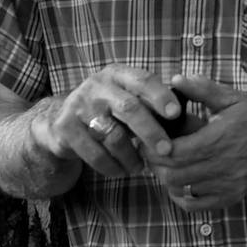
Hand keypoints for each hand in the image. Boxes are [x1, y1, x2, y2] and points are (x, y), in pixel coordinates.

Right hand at [35, 65, 185, 178]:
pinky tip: (121, 171)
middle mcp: (97, 85)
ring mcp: (79, 105)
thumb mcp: (126, 100)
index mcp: (117, 75)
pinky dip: (112, 166)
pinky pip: (95, 153)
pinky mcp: (65, 127)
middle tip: (167, 150)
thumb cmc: (107, 111)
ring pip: (113, 135)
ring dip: (131, 157)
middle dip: (151, 131)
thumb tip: (187, 120)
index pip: (142, 80)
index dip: (160, 96)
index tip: (176, 112)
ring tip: (140, 167)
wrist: (59, 122)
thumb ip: (150, 105)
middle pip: (129, 108)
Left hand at [145, 74, 246, 212]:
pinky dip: (183, 196)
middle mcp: (222, 165)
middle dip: (157, 163)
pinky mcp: (233, 196)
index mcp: (218, 139)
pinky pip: (198, 206)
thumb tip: (175, 79)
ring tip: (166, 164)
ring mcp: (228, 184)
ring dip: (168, 179)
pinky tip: (182, 182)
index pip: (173, 152)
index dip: (155, 147)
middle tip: (152, 151)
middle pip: (173, 174)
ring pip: (183, 190)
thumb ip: (202, 89)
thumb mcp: (231, 97)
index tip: (149, 138)